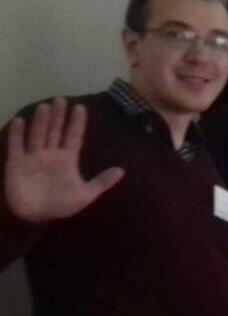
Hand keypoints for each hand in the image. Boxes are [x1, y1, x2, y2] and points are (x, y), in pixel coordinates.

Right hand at [5, 98, 123, 222]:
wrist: (36, 217)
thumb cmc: (61, 205)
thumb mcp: (86, 195)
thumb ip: (102, 182)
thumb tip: (122, 170)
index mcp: (67, 159)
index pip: (74, 137)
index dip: (77, 123)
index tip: (81, 107)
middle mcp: (50, 154)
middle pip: (55, 131)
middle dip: (58, 116)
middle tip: (61, 99)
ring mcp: (34, 157)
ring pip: (38, 135)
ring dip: (41, 121)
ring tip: (45, 106)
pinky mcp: (17, 163)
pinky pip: (17, 146)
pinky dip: (18, 134)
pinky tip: (20, 120)